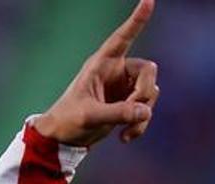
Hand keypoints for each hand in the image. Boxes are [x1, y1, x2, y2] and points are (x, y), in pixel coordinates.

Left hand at [33, 0, 159, 146]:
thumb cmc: (68, 121)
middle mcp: (116, 71)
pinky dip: (140, 124)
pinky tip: (125, 138)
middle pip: (149, 71)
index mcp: (101, 64)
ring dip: (142, 114)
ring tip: (125, 131)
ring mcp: (124, 87)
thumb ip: (117, 113)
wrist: (64, 139)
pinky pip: (146, 109)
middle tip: (132, 111)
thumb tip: (146, 110)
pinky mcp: (128, 103)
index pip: (122, 38)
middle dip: (144, 93)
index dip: (136, 20)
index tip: (149, 0)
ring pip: (151, 92)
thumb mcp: (90, 116)